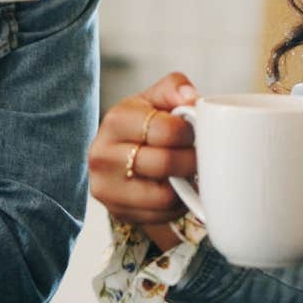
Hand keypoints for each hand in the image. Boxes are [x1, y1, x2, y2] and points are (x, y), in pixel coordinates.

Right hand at [88, 73, 198, 236]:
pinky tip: (175, 189)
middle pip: (166, 164)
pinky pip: (161, 215)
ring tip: (187, 172)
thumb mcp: (156, 98)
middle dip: (192, 161)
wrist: (118, 156)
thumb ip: (175, 87)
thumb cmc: (144, 123)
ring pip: (164, 195)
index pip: (166, 130)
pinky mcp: (117, 211)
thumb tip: (192, 98)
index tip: (194, 133)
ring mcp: (107, 187)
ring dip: (185, 186)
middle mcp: (103, 154)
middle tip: (199, 156)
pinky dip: (176, 205)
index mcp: (116, 120)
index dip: (190, 133)